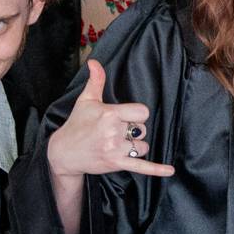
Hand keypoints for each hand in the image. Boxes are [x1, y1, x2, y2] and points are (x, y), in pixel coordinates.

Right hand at [48, 61, 174, 180]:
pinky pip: (141, 166)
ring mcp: (115, 149)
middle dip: (134, 130)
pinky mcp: (116, 164)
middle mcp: (114, 132)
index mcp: (110, 114)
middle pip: (143, 129)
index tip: (127, 116)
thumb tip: (94, 62)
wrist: (63, 152)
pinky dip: (156, 169)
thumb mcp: (86, 100)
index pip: (142, 112)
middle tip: (117, 131)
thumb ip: (96, 81)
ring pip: (143, 146)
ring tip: (119, 144)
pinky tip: (170, 171)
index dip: (137, 114)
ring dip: (136, 146)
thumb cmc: (76, 124)